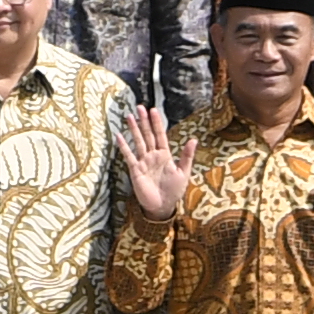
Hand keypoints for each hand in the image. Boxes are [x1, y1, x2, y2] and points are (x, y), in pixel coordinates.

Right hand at [114, 98, 191, 221]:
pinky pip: (129, 156)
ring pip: (138, 142)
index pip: (160, 135)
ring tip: (129, 116)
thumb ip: (187, 156)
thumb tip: (194, 139)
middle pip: (148, 135)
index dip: (157, 123)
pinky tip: (119, 136)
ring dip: (134, 129)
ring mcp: (143, 162)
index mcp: (165, 155)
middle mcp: (153, 155)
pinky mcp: (135, 170)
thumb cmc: (174, 191)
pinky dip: (124, 146)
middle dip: (144, 121)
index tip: (154, 110)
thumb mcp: (184, 172)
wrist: (163, 206)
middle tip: (140, 106)